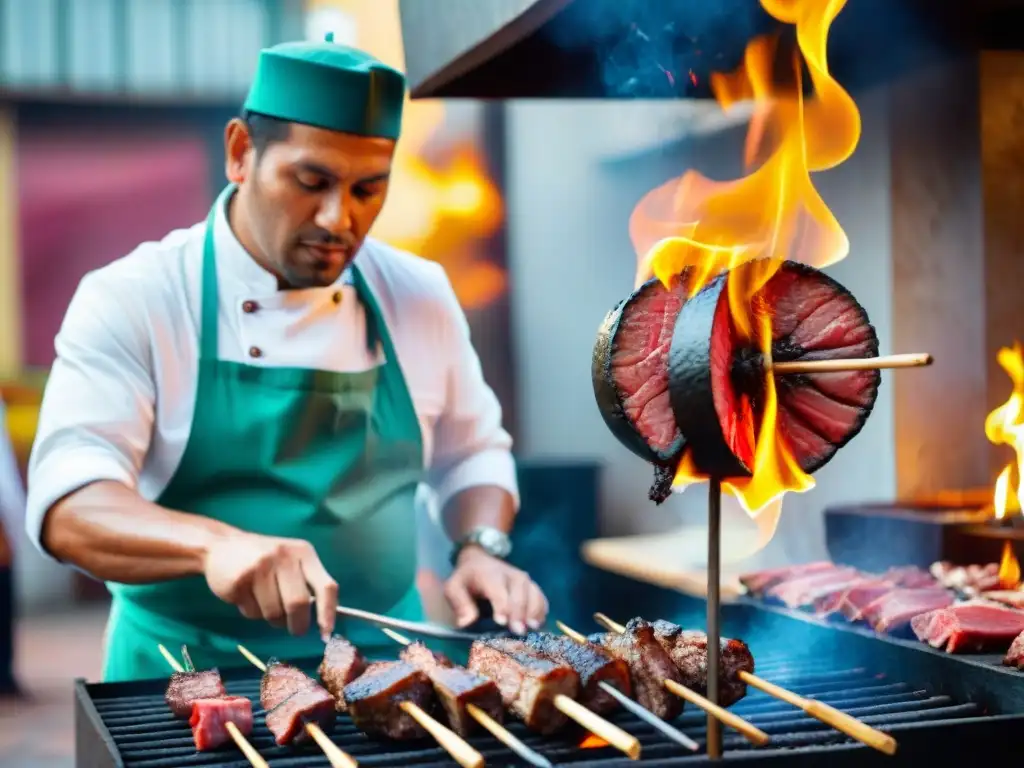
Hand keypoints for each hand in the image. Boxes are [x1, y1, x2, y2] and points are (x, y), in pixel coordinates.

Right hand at [203, 531, 337, 639]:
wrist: (221, 546)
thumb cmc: (264, 560)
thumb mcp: (291, 562)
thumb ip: (307, 584)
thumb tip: (323, 620)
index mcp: (304, 553)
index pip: (325, 586)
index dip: (328, 613)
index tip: (326, 633)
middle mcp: (285, 556)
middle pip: (298, 604)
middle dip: (298, 624)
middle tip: (295, 629)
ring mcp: (261, 567)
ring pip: (274, 612)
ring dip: (271, 618)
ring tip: (263, 602)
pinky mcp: (240, 579)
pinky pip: (252, 612)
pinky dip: (251, 611)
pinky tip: (245, 595)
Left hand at [444, 547, 547, 633]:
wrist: (479, 561)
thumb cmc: (466, 579)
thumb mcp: (454, 587)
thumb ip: (459, 604)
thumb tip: (466, 623)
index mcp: (488, 574)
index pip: (497, 589)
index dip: (501, 605)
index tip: (502, 622)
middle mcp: (509, 574)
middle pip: (519, 590)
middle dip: (519, 611)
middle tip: (518, 631)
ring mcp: (523, 579)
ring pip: (533, 592)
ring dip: (534, 610)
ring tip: (532, 628)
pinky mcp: (531, 586)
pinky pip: (540, 596)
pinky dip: (541, 609)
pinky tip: (538, 624)